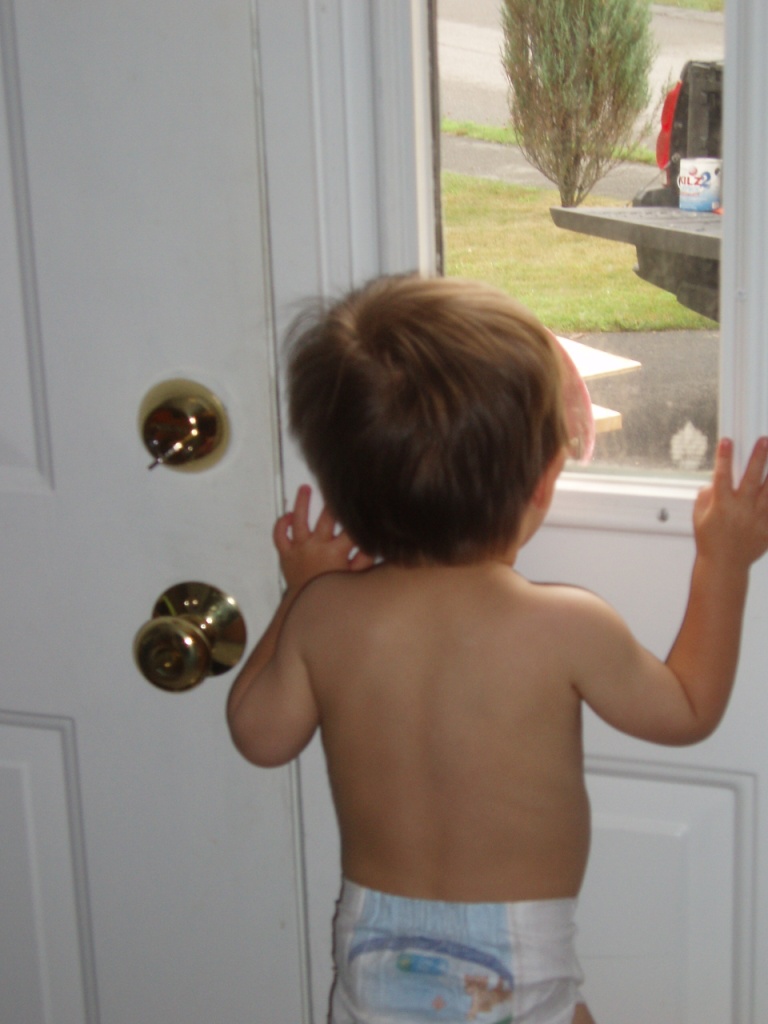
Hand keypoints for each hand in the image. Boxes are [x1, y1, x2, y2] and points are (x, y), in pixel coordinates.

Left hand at [273, 485, 373, 591]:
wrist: (306, 609)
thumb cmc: (331, 593)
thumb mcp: (354, 577)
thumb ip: (365, 558)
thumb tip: (372, 542)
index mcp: (335, 552)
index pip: (350, 527)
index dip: (357, 514)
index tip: (361, 503)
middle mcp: (316, 547)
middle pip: (325, 517)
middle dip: (332, 502)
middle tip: (336, 488)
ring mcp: (299, 549)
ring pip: (298, 520)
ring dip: (301, 502)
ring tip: (305, 488)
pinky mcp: (286, 554)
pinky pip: (280, 536)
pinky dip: (282, 524)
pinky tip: (288, 515)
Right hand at [693, 437, 767, 569]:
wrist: (724, 565)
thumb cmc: (710, 541)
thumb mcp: (699, 517)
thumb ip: (705, 496)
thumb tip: (714, 483)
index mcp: (721, 505)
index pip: (722, 475)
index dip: (724, 456)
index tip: (727, 441)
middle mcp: (741, 509)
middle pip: (752, 477)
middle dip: (758, 457)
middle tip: (764, 441)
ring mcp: (757, 518)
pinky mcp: (767, 528)